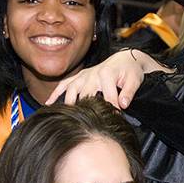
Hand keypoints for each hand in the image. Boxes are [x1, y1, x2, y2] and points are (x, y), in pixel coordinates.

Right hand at [45, 48, 169, 108]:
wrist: (124, 59)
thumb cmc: (130, 70)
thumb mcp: (135, 80)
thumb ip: (129, 92)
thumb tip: (123, 105)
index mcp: (107, 74)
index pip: (107, 97)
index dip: (111, 110)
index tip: (112, 120)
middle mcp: (92, 74)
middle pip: (85, 95)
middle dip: (85, 109)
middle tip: (83, 123)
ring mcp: (84, 75)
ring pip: (71, 89)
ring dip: (68, 102)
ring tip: (64, 116)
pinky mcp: (79, 76)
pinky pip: (64, 84)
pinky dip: (56, 93)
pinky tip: (48, 103)